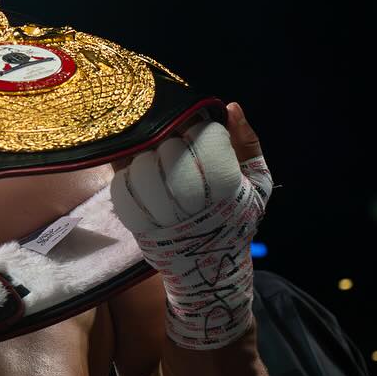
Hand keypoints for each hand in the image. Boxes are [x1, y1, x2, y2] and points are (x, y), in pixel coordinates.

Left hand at [110, 102, 272, 349]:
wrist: (209, 269)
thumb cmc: (234, 218)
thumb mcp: (255, 183)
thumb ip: (247, 143)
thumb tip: (231, 106)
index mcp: (228, 191)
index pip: (207, 141)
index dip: (202, 131)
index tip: (202, 136)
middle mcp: (194, 205)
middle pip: (171, 152)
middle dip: (172, 141)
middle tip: (176, 146)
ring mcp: (163, 218)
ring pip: (143, 167)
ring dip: (147, 156)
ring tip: (158, 160)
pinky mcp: (138, 227)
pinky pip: (121, 190)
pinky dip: (126, 176)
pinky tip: (139, 176)